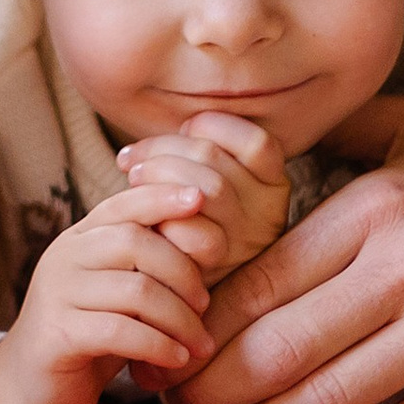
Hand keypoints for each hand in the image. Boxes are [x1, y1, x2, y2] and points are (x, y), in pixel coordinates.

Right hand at [0, 196, 212, 403]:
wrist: (29, 390)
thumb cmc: (88, 338)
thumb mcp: (116, 294)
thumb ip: (145, 267)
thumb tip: (205, 241)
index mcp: (79, 239)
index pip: (122, 205)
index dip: (161, 197)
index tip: (199, 199)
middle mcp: (63, 257)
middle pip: (135, 242)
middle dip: (183, 272)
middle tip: (206, 306)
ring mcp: (56, 294)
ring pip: (135, 290)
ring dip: (181, 319)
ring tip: (200, 344)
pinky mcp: (57, 335)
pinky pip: (121, 332)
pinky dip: (159, 345)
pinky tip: (177, 360)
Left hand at [116, 110, 291, 283]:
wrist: (174, 277)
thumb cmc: (182, 213)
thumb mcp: (199, 176)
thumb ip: (188, 155)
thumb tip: (131, 155)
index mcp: (272, 183)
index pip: (256, 141)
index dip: (209, 126)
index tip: (182, 131)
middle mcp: (269, 214)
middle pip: (213, 157)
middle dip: (162, 150)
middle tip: (134, 163)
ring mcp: (246, 244)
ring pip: (205, 191)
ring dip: (156, 176)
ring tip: (134, 180)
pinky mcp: (219, 269)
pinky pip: (194, 235)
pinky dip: (163, 219)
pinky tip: (146, 218)